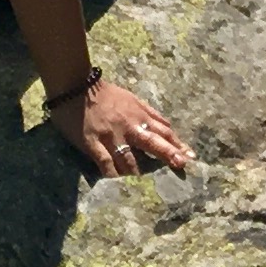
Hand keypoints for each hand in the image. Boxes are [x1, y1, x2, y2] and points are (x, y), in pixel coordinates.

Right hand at [47, 75, 189, 177]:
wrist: (75, 87)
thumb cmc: (106, 95)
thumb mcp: (132, 100)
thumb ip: (150, 114)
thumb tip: (168, 127)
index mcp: (139, 114)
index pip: (162, 130)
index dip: (176, 144)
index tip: (190, 156)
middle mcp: (128, 125)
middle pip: (152, 142)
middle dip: (168, 154)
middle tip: (180, 165)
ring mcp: (111, 135)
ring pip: (128, 158)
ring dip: (136, 170)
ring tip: (140, 179)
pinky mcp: (93, 143)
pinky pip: (105, 162)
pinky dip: (112, 173)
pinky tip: (116, 180)